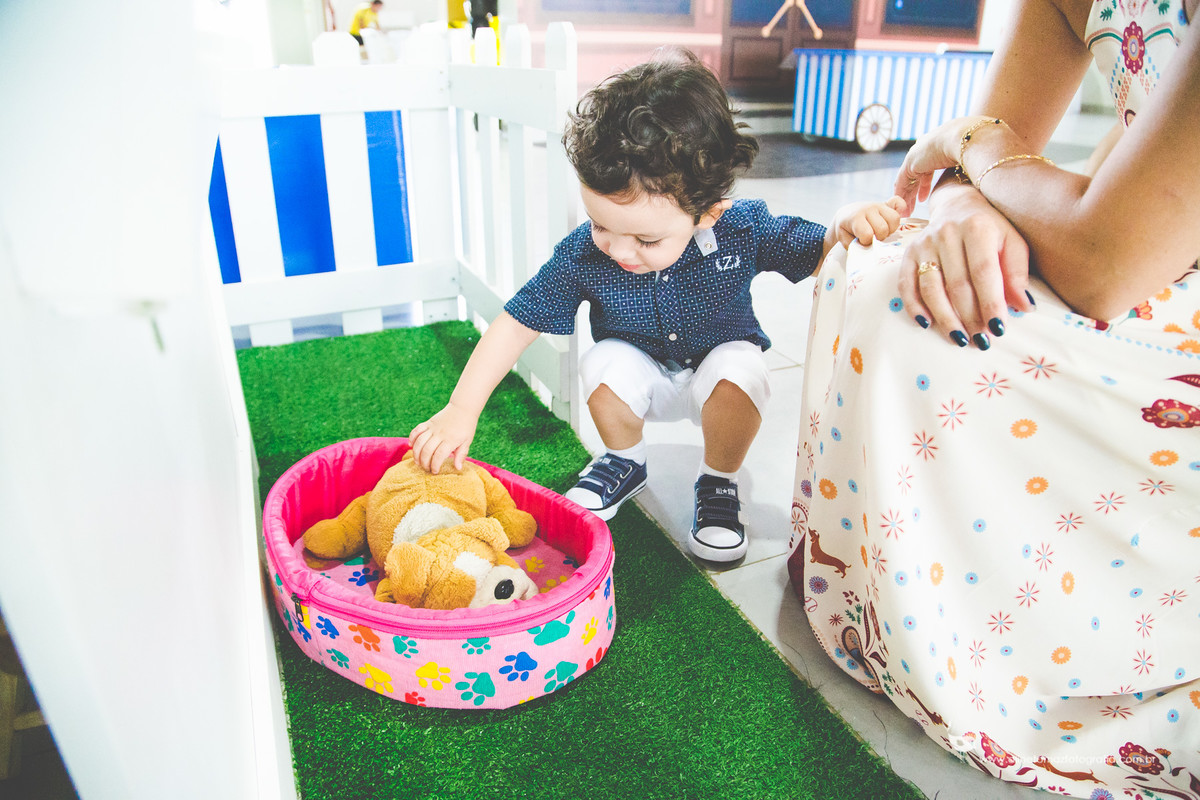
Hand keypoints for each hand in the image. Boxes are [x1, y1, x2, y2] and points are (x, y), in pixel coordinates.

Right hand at [408, 403, 478, 473]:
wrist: (463, 408)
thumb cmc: (466, 426)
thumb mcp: (467, 441)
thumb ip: (461, 454)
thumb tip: (458, 468)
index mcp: (451, 440)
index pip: (439, 455)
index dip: (435, 465)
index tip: (434, 471)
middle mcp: (440, 434)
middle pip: (427, 450)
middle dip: (424, 462)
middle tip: (426, 468)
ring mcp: (433, 427)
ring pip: (419, 441)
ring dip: (416, 453)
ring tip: (417, 462)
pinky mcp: (428, 423)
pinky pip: (417, 430)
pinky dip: (412, 438)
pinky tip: (411, 445)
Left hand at [832, 196, 905, 248]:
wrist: (847, 213)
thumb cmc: (846, 228)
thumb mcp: (843, 238)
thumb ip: (853, 245)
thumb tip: (868, 247)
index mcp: (856, 217)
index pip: (868, 234)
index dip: (866, 242)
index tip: (861, 241)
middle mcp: (869, 209)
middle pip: (883, 228)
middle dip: (879, 238)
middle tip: (873, 238)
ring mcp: (879, 205)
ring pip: (895, 219)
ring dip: (890, 230)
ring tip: (882, 232)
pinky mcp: (887, 204)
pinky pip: (899, 203)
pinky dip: (901, 210)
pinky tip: (891, 220)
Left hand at [894, 116, 994, 213]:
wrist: (973, 139)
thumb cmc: (985, 149)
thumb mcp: (980, 160)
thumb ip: (978, 170)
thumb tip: (989, 183)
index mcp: (943, 143)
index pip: (930, 163)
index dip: (926, 180)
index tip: (925, 195)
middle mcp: (929, 145)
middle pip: (918, 171)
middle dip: (915, 189)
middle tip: (914, 205)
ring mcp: (920, 152)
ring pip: (909, 178)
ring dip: (908, 195)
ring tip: (907, 211)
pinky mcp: (913, 161)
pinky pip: (903, 181)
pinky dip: (902, 194)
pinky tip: (903, 207)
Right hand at [898, 183, 1032, 349]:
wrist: (958, 205)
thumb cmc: (991, 229)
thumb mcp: (1012, 242)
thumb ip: (1017, 273)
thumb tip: (1024, 307)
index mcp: (977, 228)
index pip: (983, 272)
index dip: (990, 303)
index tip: (998, 329)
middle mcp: (947, 234)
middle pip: (956, 284)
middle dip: (969, 317)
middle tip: (980, 340)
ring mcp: (924, 244)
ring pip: (931, 288)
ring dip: (944, 317)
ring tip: (959, 339)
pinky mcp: (908, 254)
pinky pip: (906, 285)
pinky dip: (914, 307)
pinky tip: (926, 324)